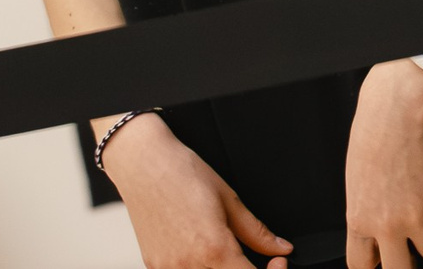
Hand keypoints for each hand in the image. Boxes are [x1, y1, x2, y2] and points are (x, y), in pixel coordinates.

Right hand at [100, 113, 293, 267]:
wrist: (142, 163)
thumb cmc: (182, 173)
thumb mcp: (229, 199)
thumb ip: (257, 232)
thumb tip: (281, 249)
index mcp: (213, 250)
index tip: (277, 261)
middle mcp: (188, 266)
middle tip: (260, 259)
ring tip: (227, 250)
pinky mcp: (154, 266)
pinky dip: (200, 267)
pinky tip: (203, 251)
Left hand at [344, 59, 422, 267]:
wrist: (395, 113)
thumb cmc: (371, 139)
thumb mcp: (356, 185)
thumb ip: (366, 216)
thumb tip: (377, 237)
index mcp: (359, 220)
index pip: (361, 266)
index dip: (374, 263)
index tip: (382, 257)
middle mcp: (387, 225)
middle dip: (405, 260)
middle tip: (408, 246)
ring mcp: (416, 216)